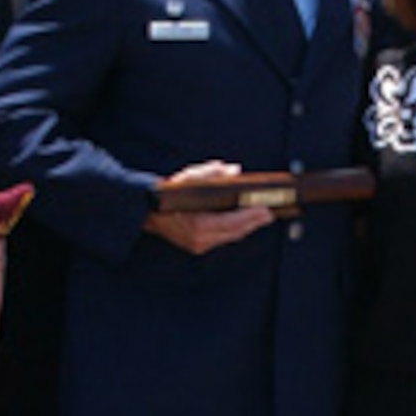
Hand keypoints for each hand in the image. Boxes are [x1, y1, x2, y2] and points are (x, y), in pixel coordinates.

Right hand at [143, 160, 273, 254]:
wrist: (145, 212)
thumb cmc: (165, 194)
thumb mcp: (187, 178)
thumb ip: (211, 173)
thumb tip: (233, 169)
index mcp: (196, 225)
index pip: (231, 223)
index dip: (250, 217)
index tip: (266, 209)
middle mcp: (199, 239)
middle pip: (235, 232)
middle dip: (254, 222)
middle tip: (270, 212)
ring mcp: (199, 245)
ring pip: (231, 237)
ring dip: (247, 227)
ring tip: (262, 216)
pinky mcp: (199, 245)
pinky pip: (224, 237)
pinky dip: (236, 229)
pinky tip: (245, 221)